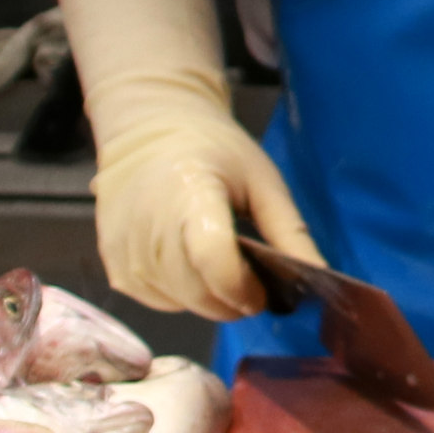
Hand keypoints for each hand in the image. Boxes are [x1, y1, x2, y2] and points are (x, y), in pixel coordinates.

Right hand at [93, 105, 318, 319]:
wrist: (149, 129)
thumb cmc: (214, 151)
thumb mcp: (263, 180)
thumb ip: (290, 232)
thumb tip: (320, 279)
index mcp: (190, 193)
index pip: (213, 260)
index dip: (244, 287)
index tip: (264, 291)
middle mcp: (149, 224)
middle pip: (198, 293)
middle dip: (233, 300)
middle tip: (250, 282)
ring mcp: (125, 248)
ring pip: (179, 304)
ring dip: (209, 300)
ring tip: (220, 267)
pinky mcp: (113, 264)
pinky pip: (158, 300)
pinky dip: (181, 296)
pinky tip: (190, 267)